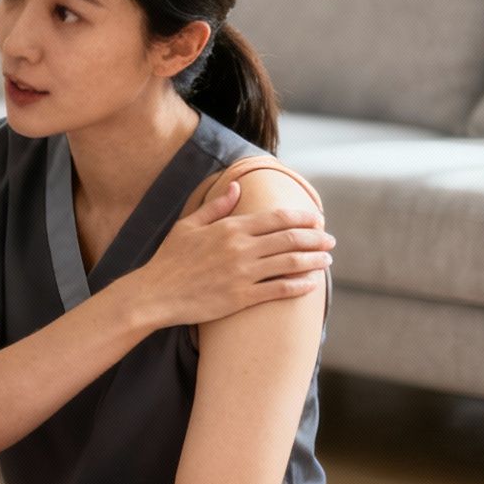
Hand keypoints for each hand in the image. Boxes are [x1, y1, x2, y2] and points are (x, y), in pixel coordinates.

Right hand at [127, 179, 333, 328]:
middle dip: (316, 238)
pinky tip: (312, 284)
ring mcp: (243, 274)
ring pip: (291, 263)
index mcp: (230, 228)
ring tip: (327, 260)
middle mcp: (241, 249)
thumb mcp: (188, 225)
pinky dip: (300, 286)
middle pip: (290, 239)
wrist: (154, 294)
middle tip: (330, 241)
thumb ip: (216, 206)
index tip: (317, 219)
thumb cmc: (169, 259)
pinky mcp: (241, 297)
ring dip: (314, 260)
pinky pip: (279, 290)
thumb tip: (237, 186)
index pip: (277, 218)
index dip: (302, 218)